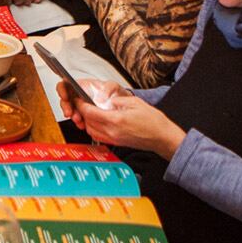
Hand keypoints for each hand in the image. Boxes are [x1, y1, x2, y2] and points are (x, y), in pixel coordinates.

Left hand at [67, 85, 184, 157]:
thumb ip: (118, 100)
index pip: (90, 113)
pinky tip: (98, 122)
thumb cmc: (153, 121)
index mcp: (116, 120)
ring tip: (90, 112)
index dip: (82, 105)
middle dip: (82, 112)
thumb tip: (107, 99)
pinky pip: (98, 137)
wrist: (161, 137)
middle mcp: (113, 132)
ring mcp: (114, 139)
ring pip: (91, 131)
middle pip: (88, 122)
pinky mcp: (116, 143)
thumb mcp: (135, 103)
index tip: (80, 99)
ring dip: (87, 121)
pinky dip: (94, 129)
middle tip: (82, 104)